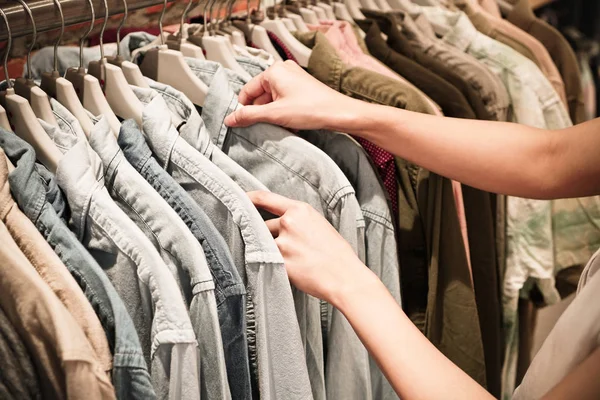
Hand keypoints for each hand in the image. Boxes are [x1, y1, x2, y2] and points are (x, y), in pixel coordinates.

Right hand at [224, 60, 357, 130]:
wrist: (340, 113)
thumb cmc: (312, 109)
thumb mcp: (275, 114)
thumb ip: (249, 116)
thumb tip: (230, 119)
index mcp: (273, 71)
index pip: (248, 91)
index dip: (244, 109)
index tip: (240, 123)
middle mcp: (283, 70)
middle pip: (260, 95)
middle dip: (261, 112)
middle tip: (264, 127)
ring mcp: (293, 78)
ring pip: (272, 99)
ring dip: (272, 114)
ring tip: (280, 125)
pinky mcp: (301, 88)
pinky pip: (283, 100)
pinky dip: (283, 112)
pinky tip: (289, 123)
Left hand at [248, 191, 378, 306]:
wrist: (344, 276)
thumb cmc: (337, 253)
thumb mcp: (319, 225)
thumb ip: (298, 220)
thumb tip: (281, 222)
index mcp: (300, 210)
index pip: (264, 198)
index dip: (247, 198)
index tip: (239, 201)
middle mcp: (288, 223)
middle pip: (263, 226)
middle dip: (269, 236)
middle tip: (288, 248)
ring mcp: (282, 243)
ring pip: (264, 244)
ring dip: (272, 252)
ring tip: (294, 260)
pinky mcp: (279, 262)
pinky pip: (268, 260)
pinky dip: (274, 265)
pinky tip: (293, 269)